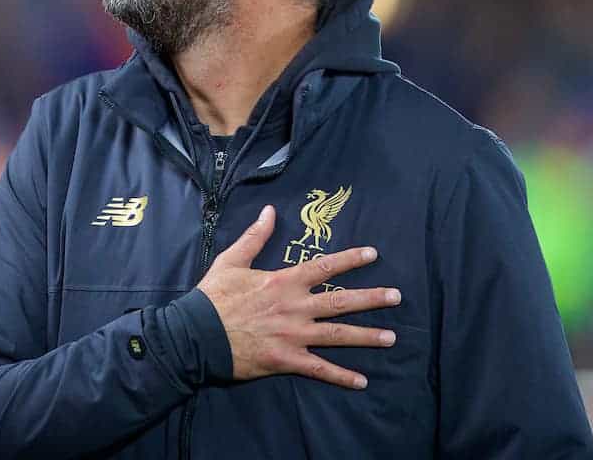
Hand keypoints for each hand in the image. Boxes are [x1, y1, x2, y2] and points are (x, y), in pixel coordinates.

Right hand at [196, 205, 401, 389]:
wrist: (195, 335)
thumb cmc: (213, 297)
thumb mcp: (232, 260)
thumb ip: (255, 236)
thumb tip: (270, 211)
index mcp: (284, 281)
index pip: (325, 267)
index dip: (351, 259)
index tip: (373, 254)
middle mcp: (295, 307)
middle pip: (341, 301)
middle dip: (372, 298)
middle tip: (397, 296)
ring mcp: (294, 335)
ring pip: (338, 335)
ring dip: (367, 337)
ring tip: (392, 338)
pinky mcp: (287, 360)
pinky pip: (320, 369)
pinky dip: (341, 376)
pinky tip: (362, 381)